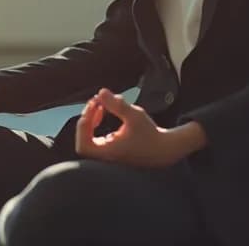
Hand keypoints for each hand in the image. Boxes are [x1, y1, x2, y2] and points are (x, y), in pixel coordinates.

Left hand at [74, 89, 205, 168]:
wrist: (165, 149)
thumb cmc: (151, 135)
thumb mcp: (135, 115)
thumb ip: (117, 104)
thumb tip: (101, 92)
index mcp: (109, 152)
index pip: (83, 144)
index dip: (83, 125)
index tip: (94, 108)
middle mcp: (106, 156)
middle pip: (83, 140)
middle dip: (87, 118)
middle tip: (96, 102)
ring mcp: (109, 154)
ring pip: (89, 138)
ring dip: (91, 119)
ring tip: (100, 103)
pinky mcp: (113, 149)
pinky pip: (96, 137)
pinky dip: (97, 123)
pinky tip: (105, 111)